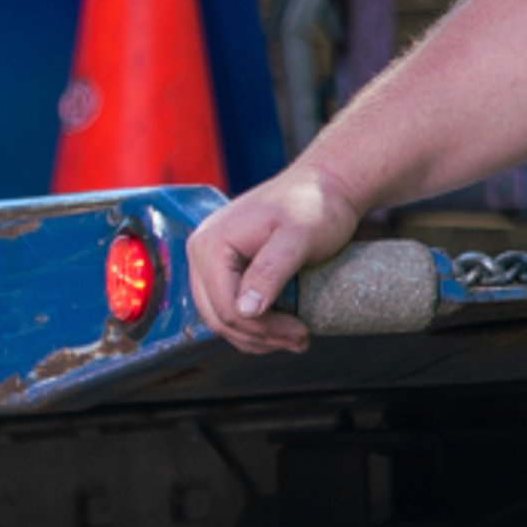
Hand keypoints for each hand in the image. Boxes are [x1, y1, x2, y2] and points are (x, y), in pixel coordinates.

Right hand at [187, 166, 361, 355]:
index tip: (300, 333)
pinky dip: (255, 325)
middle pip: (220, 318)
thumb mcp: (297, 238)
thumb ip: (269, 271)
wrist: (324, 185)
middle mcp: (201, 252)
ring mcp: (210, 262)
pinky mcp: (224, 269)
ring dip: (258, 337)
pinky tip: (283, 328)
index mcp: (211, 243)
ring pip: (223, 319)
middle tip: (301, 341)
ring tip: (297, 338)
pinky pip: (230, 308)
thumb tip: (243, 311)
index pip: (225, 307)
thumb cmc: (314, 205)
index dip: (261, 329)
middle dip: (261, 337)